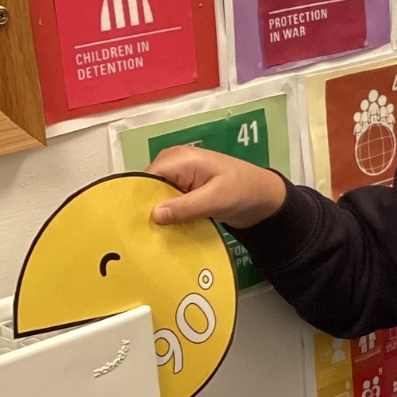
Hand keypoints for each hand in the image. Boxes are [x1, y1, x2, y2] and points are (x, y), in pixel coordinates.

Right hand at [148, 147, 286, 229]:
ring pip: (156, 198)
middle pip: (147, 188)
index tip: (133, 224)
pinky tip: (164, 234)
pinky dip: (167, 217)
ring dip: (156, 216)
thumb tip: (155, 214)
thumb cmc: (244, 190)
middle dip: (146, 210)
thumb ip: (186, 206)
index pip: (146, 177)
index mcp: (179, 158)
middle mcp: (174, 165)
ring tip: (151, 238)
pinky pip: (167, 204)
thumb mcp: (216, 199)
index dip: (138, 199)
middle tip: (141, 236)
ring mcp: (178, 179)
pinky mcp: (183, 192)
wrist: (264, 198)